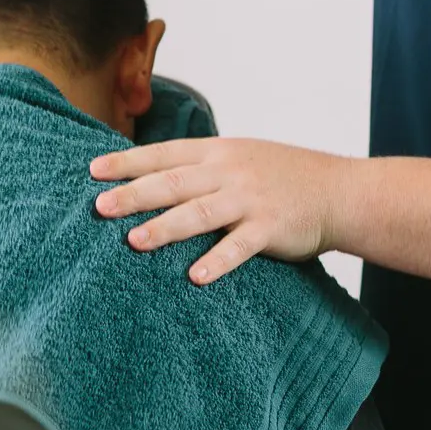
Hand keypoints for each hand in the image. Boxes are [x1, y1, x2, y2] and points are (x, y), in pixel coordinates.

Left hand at [91, 136, 343, 283]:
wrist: (337, 191)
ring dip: (165, 227)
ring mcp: (250, 199)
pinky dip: (217, 261)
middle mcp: (229, 172)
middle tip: (99, 207)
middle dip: (134, 195)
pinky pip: (239, 246)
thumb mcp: (239, 158)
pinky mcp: (270, 228)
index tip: (93, 170)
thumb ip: (200, 167)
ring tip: (133, 241)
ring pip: (199, 213)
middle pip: (173, 182)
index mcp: (217, 152)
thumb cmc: (281, 177)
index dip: (128, 162)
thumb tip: (150, 178)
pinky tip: (195, 276)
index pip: (164, 154)